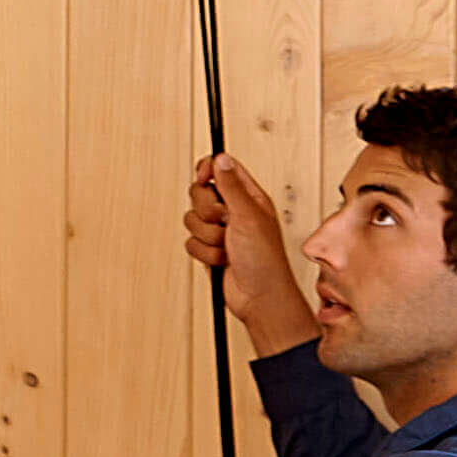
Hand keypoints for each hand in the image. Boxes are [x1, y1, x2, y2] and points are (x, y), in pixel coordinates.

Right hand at [185, 152, 315, 355]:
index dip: (207, 170)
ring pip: (193, 219)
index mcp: (249, 197)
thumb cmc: (265, 261)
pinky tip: (222, 259)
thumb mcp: (249, 216)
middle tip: (223, 221)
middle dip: (207, 211)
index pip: (221, 169)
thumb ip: (231, 186)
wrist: (259, 299)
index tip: (203, 180)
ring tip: (226, 245)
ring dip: (208, 236)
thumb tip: (221, 158)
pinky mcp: (210, 249)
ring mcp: (222, 231)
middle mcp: (234, 212)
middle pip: (200, 193)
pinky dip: (204, 253)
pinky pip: (191, 241)